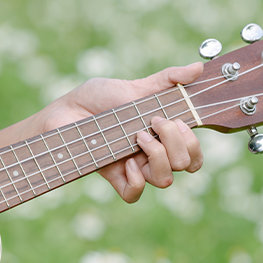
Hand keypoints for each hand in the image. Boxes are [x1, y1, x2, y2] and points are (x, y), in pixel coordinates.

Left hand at [38, 62, 204, 202]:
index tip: (177, 120)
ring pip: (165, 180)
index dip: (193, 141)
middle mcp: (152, 153)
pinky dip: (136, 180)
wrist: (65, 109)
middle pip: (185, 164)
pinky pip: (133, 194)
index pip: (193, 153)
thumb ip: (168, 79)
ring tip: (138, 136)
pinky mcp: (112, 176)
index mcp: (162, 136)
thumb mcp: (135, 85)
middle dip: (177, 141)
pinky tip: (128, 162)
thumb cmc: (97, 98)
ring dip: (158, 156)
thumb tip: (198, 68)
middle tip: (155, 122)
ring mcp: (133, 167)